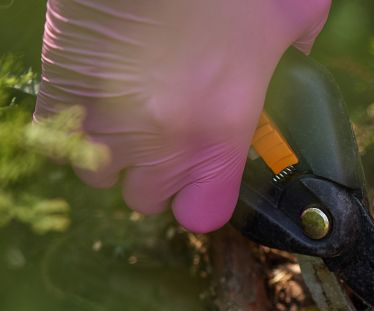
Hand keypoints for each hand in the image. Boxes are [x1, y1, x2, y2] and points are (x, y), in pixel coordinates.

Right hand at [35, 0, 330, 231]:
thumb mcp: (292, 13)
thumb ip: (298, 55)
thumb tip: (295, 64)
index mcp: (220, 129)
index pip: (203, 213)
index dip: (206, 198)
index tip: (211, 180)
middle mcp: (159, 137)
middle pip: (148, 197)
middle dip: (162, 174)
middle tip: (176, 132)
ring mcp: (104, 117)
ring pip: (100, 174)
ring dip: (118, 153)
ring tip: (135, 113)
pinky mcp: (61, 87)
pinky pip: (61, 139)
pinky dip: (77, 127)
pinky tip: (100, 98)